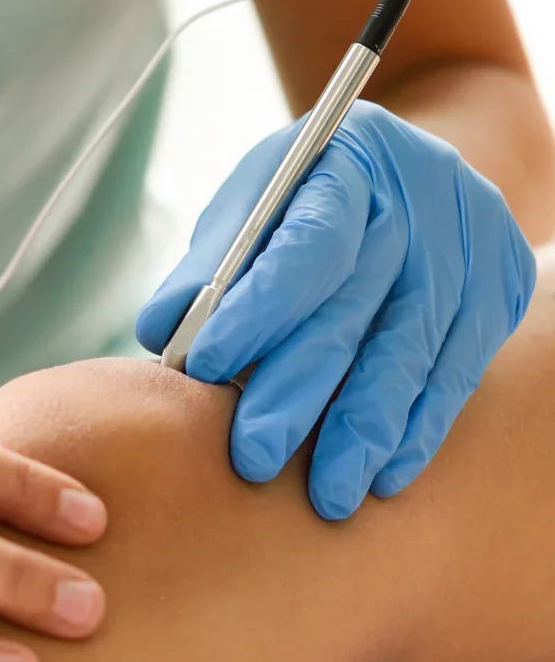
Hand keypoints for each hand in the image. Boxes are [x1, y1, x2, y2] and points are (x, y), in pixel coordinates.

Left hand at [137, 101, 535, 518]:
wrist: (409, 170)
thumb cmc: (306, 197)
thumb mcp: (252, 204)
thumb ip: (208, 267)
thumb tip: (162, 333)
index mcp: (348, 165)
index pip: (305, 245)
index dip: (257, 310)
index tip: (207, 367)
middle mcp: (420, 199)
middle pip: (354, 311)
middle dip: (298, 394)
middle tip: (252, 459)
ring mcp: (468, 247)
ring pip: (410, 353)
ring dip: (364, 433)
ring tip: (326, 496)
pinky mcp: (499, 289)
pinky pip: (457, 373)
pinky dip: (417, 430)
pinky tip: (384, 477)